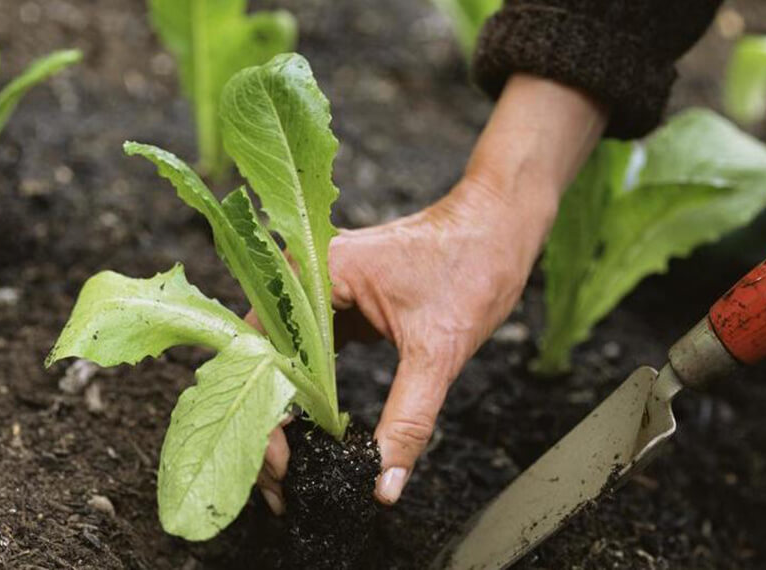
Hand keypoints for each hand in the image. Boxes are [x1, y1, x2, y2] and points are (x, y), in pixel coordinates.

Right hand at [257, 73, 607, 511]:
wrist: (500, 226)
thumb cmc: (472, 265)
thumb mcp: (437, 352)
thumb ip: (408, 420)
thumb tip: (384, 483)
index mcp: (314, 272)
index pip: (265, 353)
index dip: (268, 415)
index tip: (282, 464)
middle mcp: (303, 276)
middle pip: (267, 359)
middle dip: (271, 420)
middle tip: (280, 481)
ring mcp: (319, 290)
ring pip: (287, 359)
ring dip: (290, 408)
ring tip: (292, 462)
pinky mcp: (339, 303)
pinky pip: (312, 352)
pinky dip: (314, 391)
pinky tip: (316, 430)